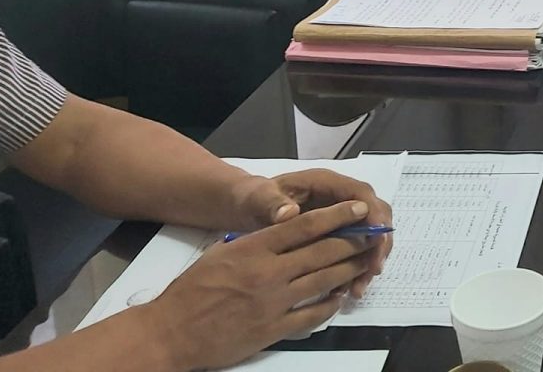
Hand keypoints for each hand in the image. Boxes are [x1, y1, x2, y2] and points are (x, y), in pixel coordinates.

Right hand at [142, 201, 377, 370]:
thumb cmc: (190, 291)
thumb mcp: (220, 254)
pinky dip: (330, 305)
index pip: (305, 226)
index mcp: (254, 249)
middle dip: (352, 242)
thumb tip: (278, 231)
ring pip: (323, 281)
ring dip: (349, 271)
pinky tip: (340, 297)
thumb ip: (252, 242)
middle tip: (372, 235)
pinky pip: (312, 316)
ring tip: (365, 262)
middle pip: (322, 252)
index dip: (337, 217)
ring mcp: (273, 303)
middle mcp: (268, 273)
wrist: (170, 333)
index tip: (359, 209)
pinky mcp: (273, 330)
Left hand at [230, 168, 394, 295]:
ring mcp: (339, 217)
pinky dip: (353, 270)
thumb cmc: (253, 199)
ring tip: (357, 289)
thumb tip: (290, 213)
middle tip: (372, 270)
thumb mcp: (258, 198)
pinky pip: (353, 251)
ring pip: (367, 236)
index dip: (373, 215)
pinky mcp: (334, 235)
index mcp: (326, 183)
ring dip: (367, 261)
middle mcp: (339, 197)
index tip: (376, 240)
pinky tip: (344, 291)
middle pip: (375, 215)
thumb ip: (272, 204)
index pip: (362, 194)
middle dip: (377, 244)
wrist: (244, 207)